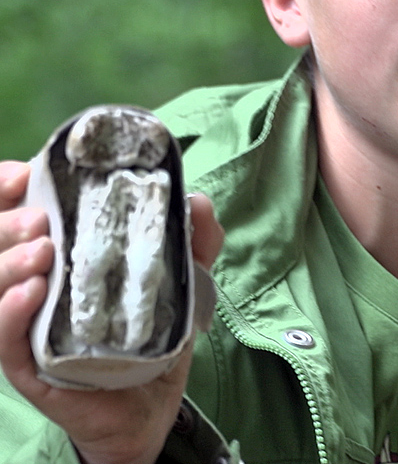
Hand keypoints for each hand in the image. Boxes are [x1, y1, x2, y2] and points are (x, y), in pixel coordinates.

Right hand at [0, 161, 223, 463]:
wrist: (153, 404)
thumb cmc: (156, 331)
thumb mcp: (182, 278)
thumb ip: (195, 240)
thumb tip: (197, 200)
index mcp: (68, 257)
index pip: (23, 215)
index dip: (11, 191)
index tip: (24, 174)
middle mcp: (40, 286)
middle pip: (1, 245)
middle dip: (10, 223)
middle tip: (41, 217)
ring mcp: (33, 326)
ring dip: (10, 263)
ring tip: (41, 250)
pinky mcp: (33, 368)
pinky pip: (8, 341)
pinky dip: (11, 314)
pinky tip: (31, 292)